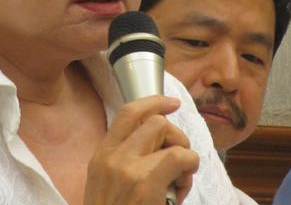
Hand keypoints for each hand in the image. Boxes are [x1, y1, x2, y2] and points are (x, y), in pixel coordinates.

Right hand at [84, 95, 199, 204]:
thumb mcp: (105, 185)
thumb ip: (122, 162)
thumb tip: (157, 146)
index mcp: (101, 156)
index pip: (128, 113)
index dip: (153, 102)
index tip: (171, 102)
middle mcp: (112, 157)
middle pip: (155, 121)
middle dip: (175, 135)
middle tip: (178, 160)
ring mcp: (128, 169)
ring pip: (169, 135)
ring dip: (184, 153)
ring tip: (180, 179)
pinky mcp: (146, 184)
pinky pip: (181, 157)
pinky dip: (190, 168)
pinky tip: (181, 189)